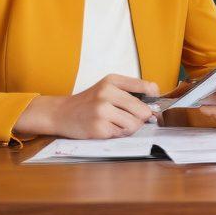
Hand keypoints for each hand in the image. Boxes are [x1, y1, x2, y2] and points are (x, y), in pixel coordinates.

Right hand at [14, 74, 158, 139]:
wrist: (61, 113)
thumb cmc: (89, 102)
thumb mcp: (107, 88)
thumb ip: (130, 93)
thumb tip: (154, 108)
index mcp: (113, 80)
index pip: (147, 87)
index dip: (155, 99)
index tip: (154, 106)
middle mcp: (107, 93)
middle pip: (143, 110)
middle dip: (142, 118)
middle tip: (133, 119)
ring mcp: (101, 110)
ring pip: (135, 124)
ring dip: (130, 128)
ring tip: (118, 124)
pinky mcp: (98, 127)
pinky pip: (121, 134)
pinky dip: (118, 134)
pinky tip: (107, 129)